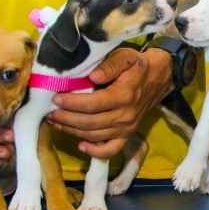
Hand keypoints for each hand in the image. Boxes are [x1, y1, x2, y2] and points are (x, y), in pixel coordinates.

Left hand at [47, 48, 172, 158]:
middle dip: (66, 118)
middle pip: (90, 123)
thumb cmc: (137, 66)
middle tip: (50, 112)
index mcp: (124, 95)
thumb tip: (92, 76)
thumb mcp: (125, 57)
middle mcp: (125, 116)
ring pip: (94, 135)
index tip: (55, 98)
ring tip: (55, 122)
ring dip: (72, 131)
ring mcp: (127, 128)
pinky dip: (95, 152)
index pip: (93, 104)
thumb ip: (110, 65)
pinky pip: (111, 150)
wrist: (159, 77)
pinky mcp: (127, 135)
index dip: (72, 103)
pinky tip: (80, 145)